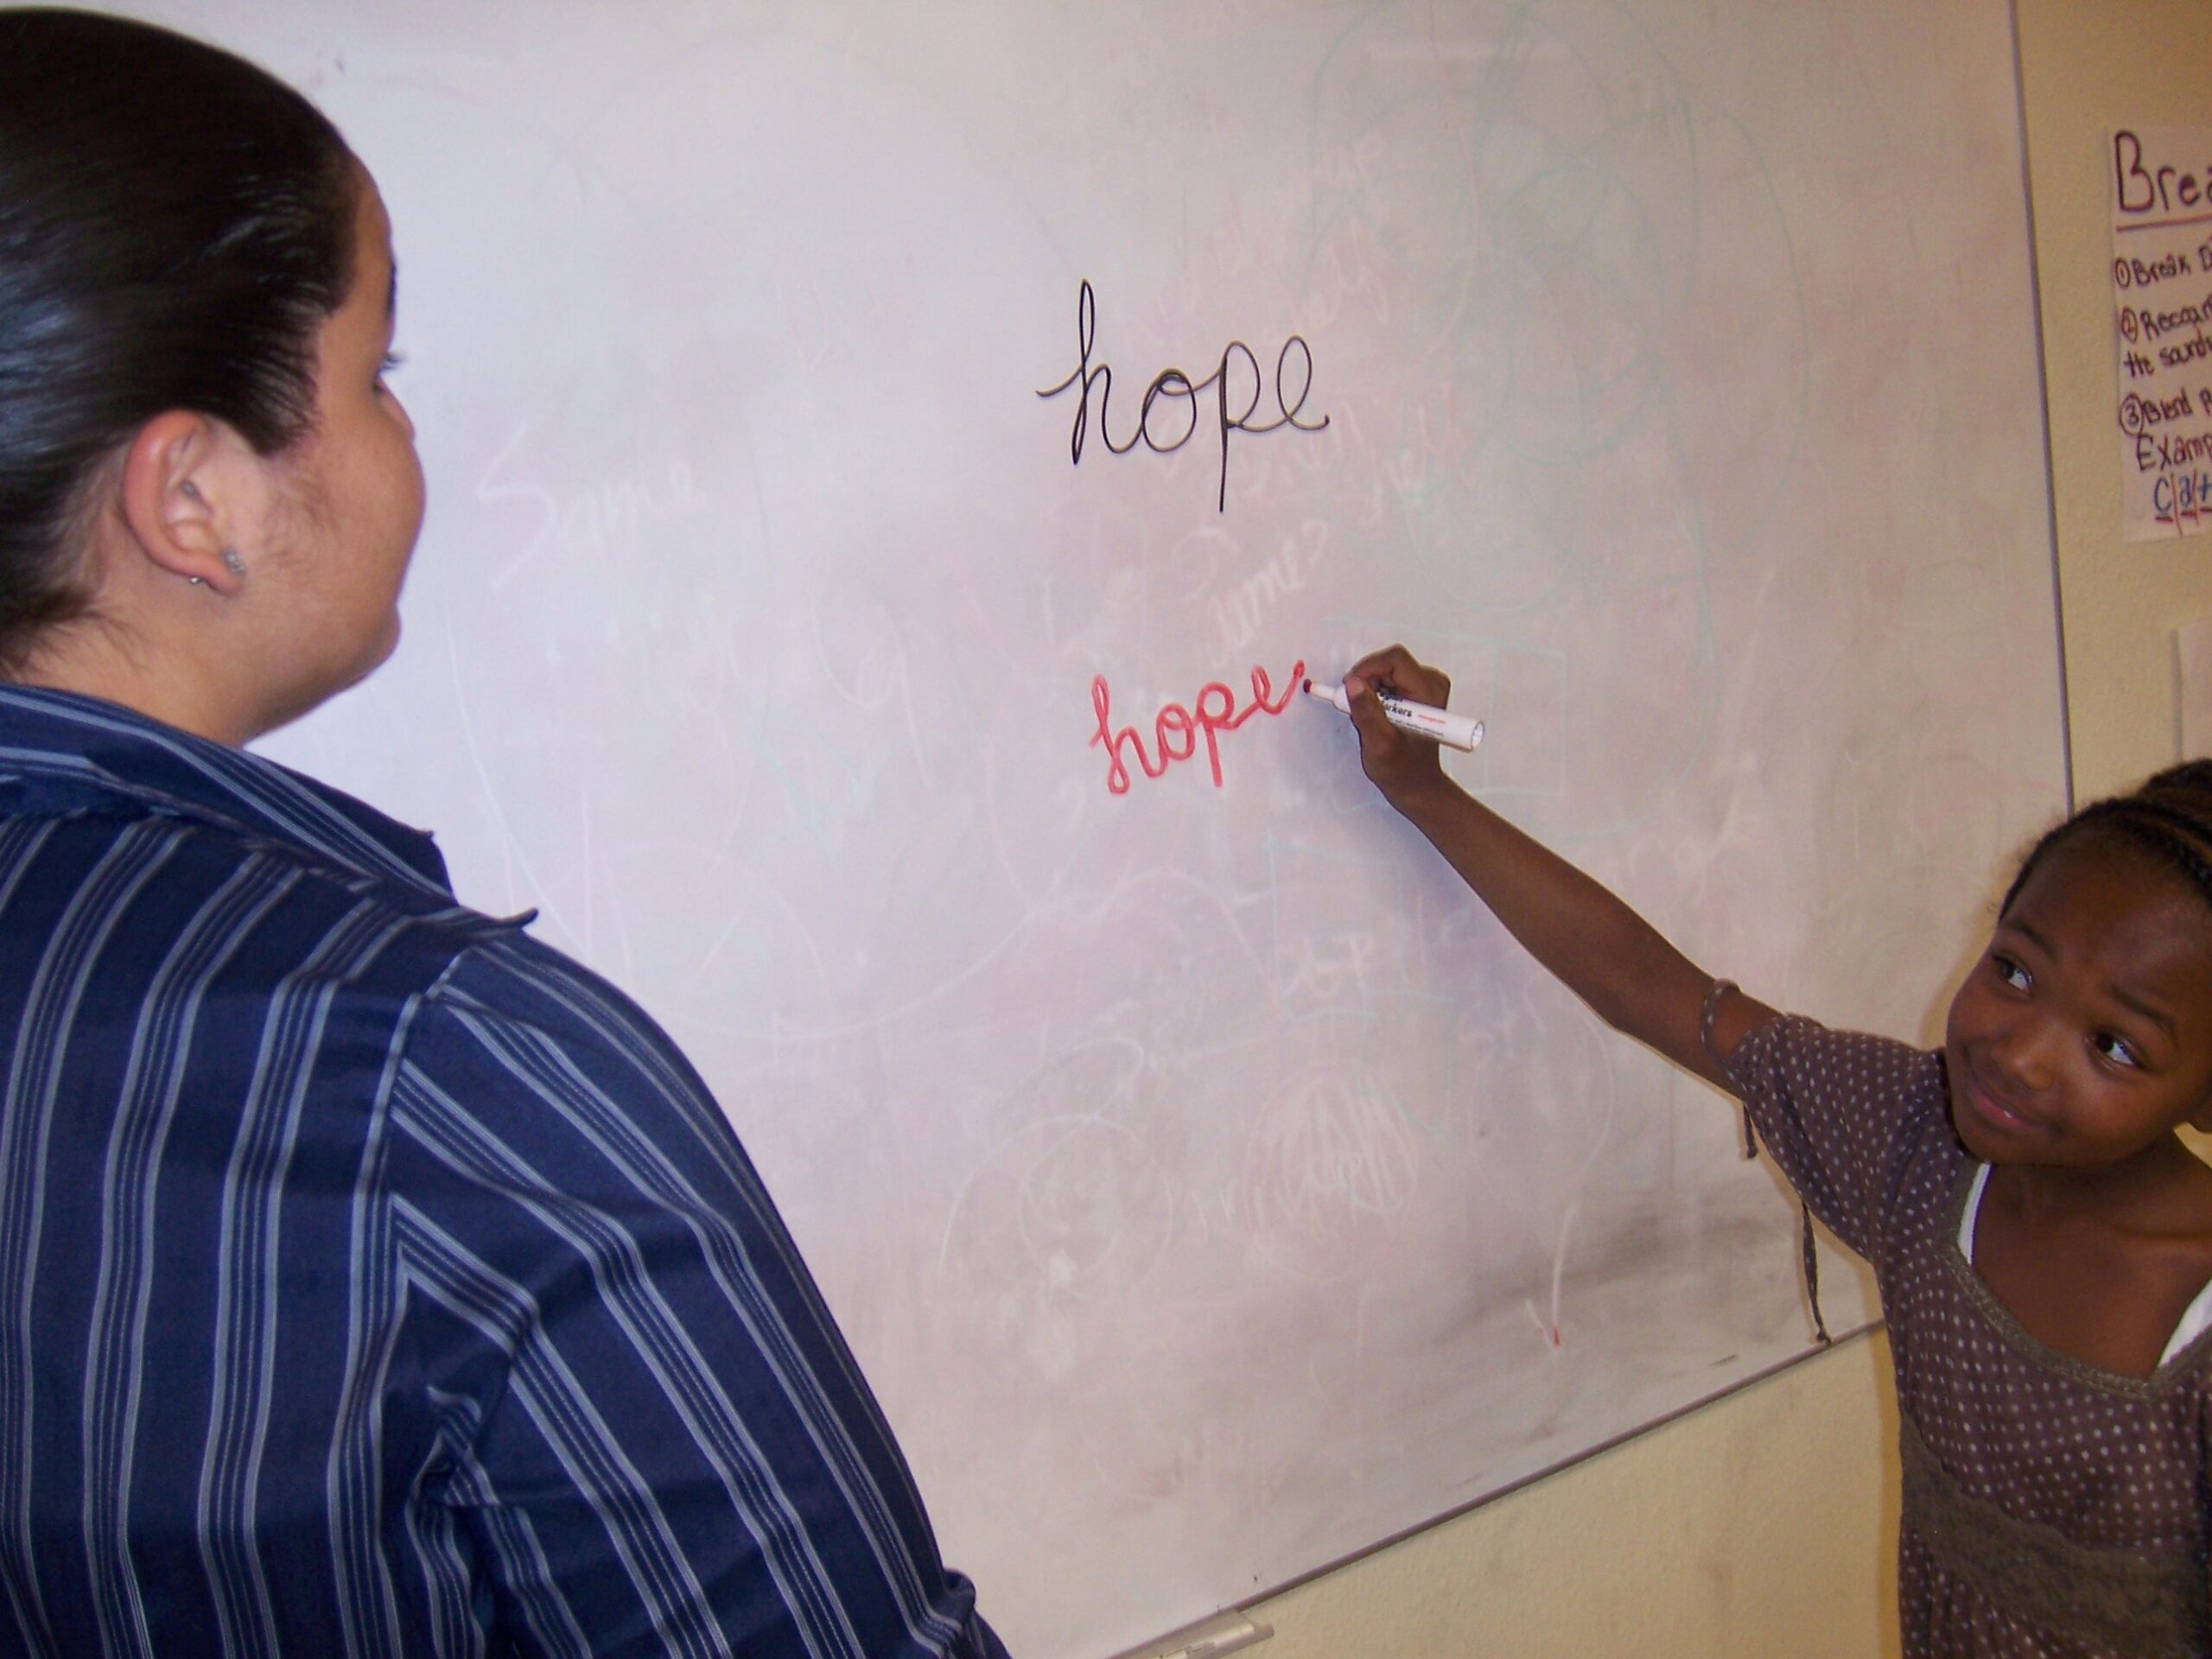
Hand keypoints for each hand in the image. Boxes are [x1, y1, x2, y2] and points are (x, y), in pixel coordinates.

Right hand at [1343, 644, 1455, 806]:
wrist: (1417, 785)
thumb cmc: (1401, 769)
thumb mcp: (1379, 744)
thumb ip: (1367, 712)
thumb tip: (1353, 682)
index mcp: (1428, 692)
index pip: (1395, 660)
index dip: (1368, 668)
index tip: (1349, 688)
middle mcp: (1431, 683)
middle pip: (1389, 663)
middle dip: (1367, 682)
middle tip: (1355, 708)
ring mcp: (1426, 686)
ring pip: (1386, 671)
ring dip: (1369, 690)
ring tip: (1367, 717)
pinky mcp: (1418, 692)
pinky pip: (1389, 680)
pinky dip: (1376, 694)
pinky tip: (1375, 716)